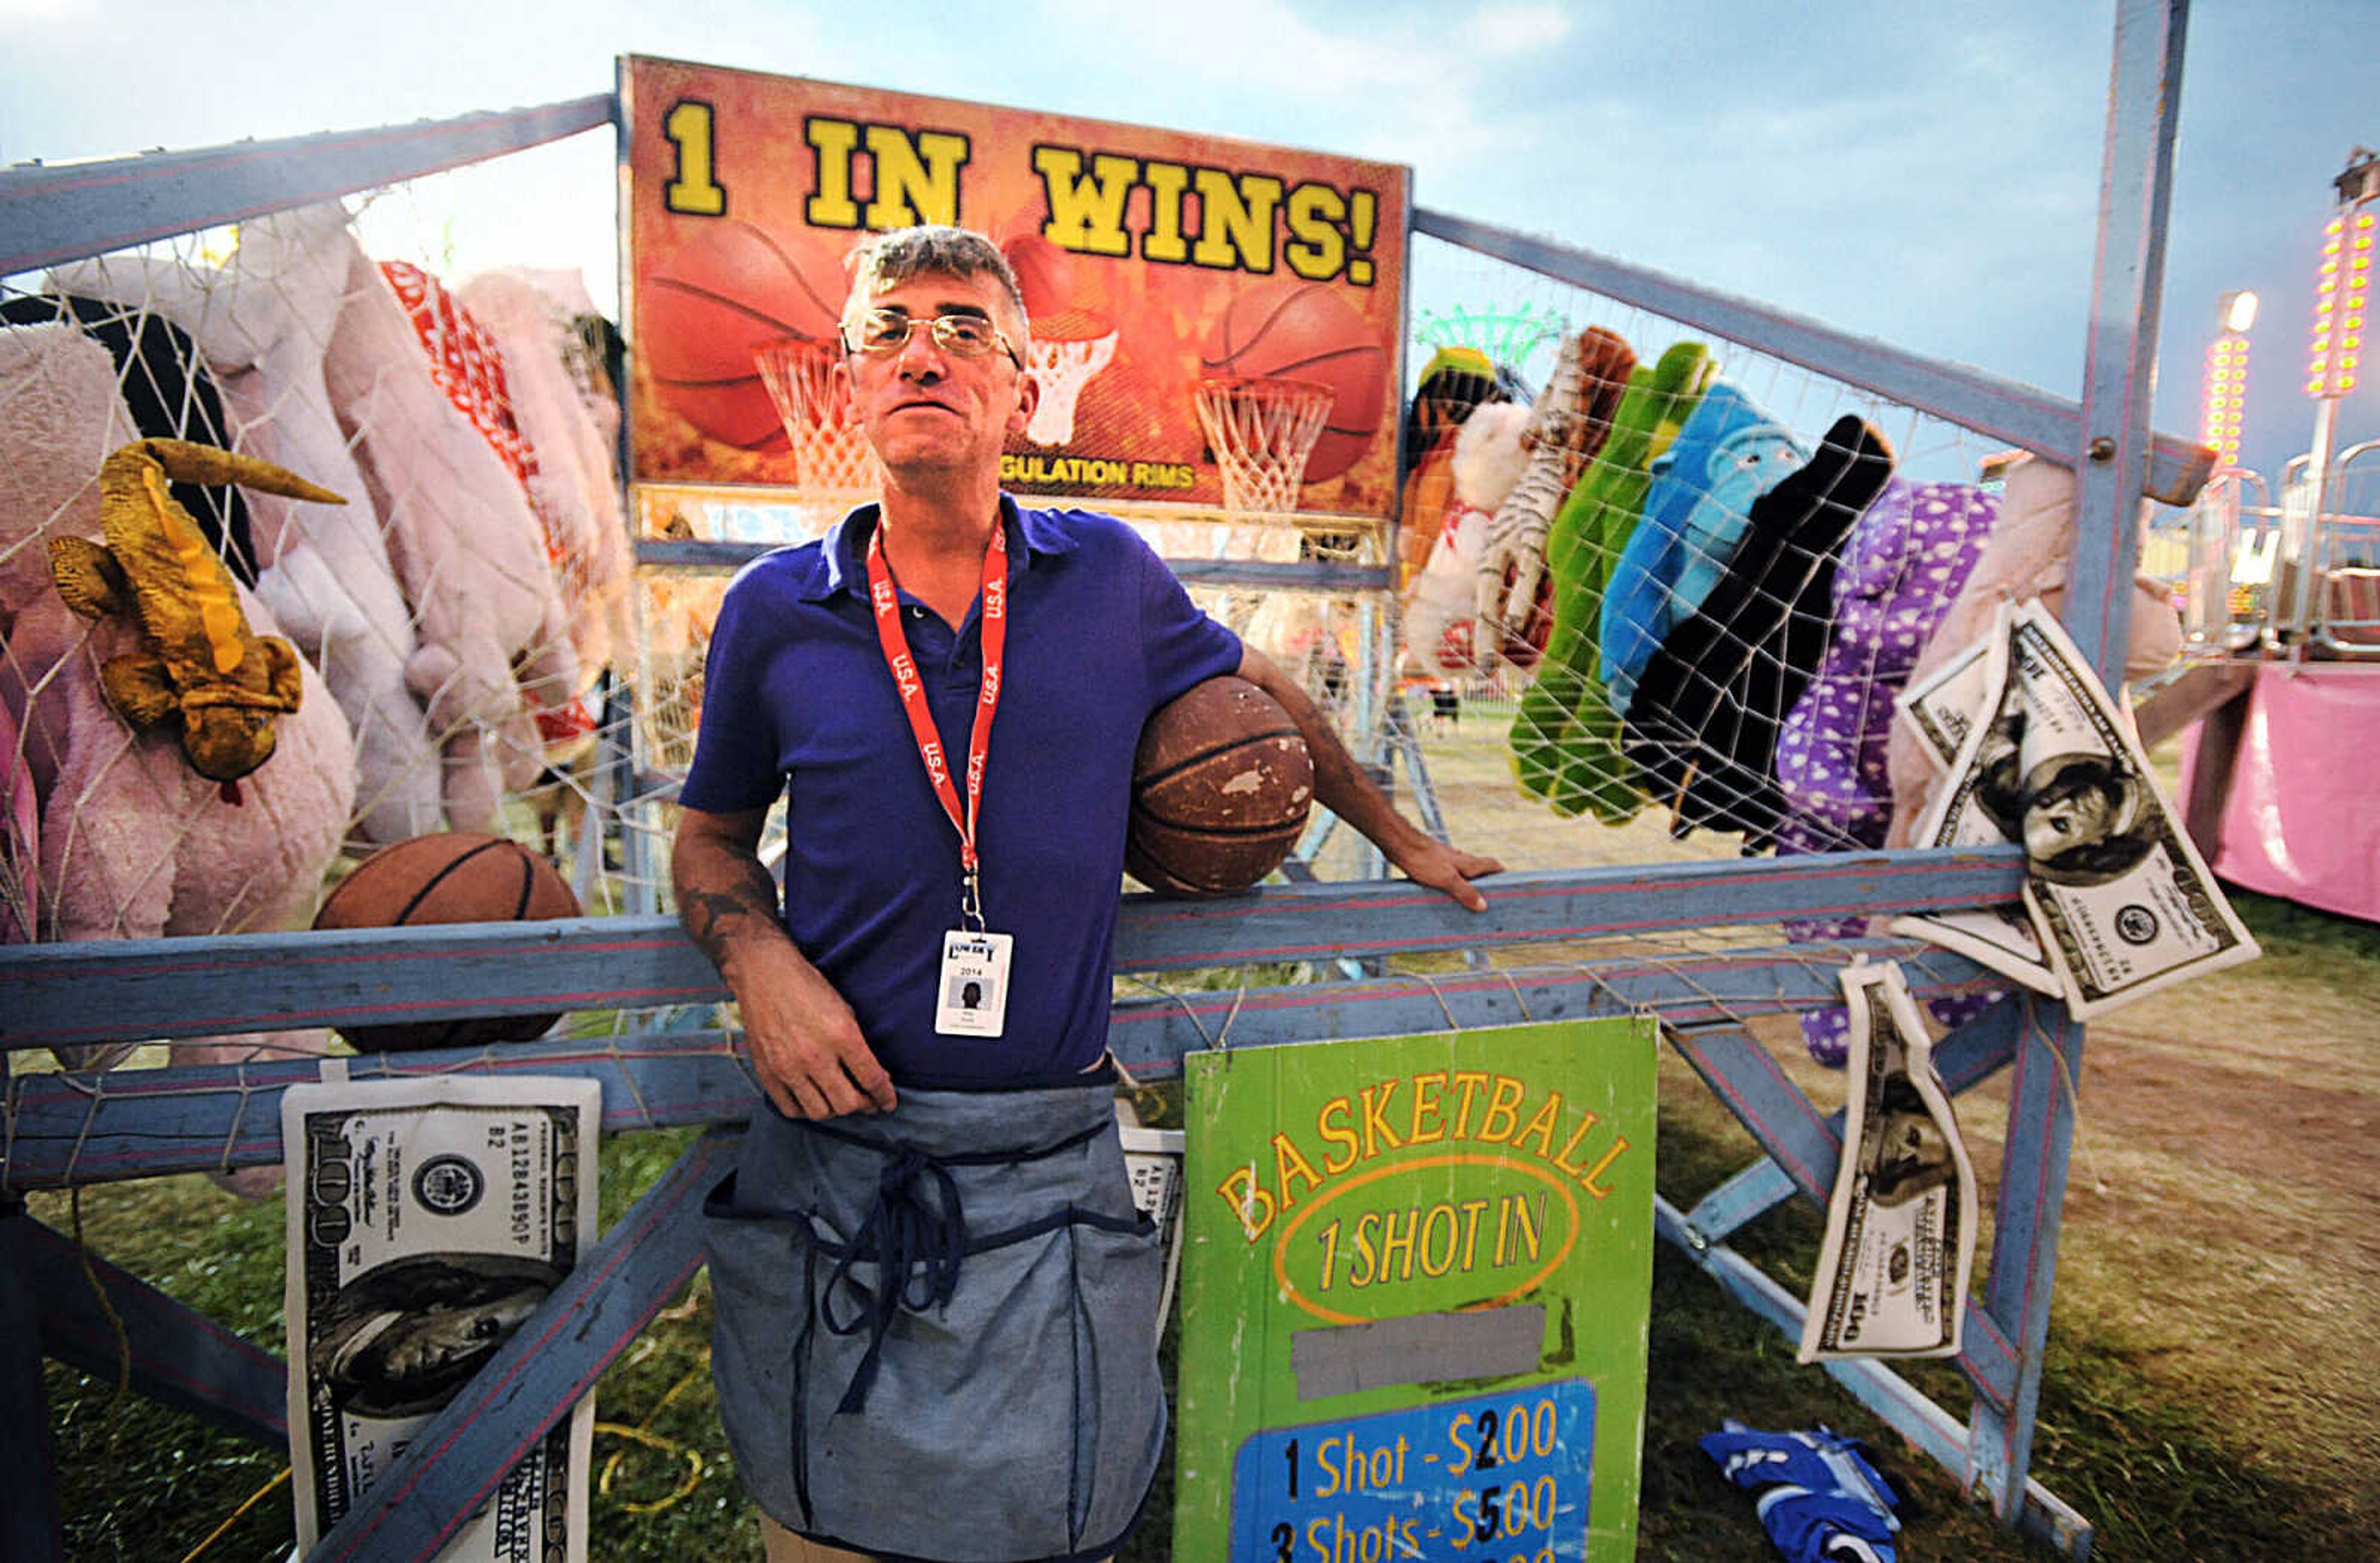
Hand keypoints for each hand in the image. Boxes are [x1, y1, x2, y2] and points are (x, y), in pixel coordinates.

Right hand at [731, 940, 898, 1119]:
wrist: (765, 975)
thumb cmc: (808, 988)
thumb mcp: (845, 1011)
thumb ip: (860, 1047)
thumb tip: (876, 1077)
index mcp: (841, 1036)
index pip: (872, 1080)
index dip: (885, 1097)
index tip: (888, 1103)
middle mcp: (815, 1056)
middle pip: (847, 1104)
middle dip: (863, 1106)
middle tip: (866, 1101)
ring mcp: (788, 1067)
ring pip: (820, 1112)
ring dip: (835, 1110)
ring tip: (839, 1098)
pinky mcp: (768, 1073)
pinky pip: (791, 1109)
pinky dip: (806, 1110)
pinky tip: (813, 1099)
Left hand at [1388, 836, 1504, 913]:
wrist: (1401, 844)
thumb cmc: (1424, 859)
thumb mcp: (1447, 879)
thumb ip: (1465, 892)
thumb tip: (1483, 905)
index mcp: (1468, 863)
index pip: (1492, 865)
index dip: (1502, 873)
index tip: (1510, 885)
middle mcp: (1460, 860)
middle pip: (1479, 870)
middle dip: (1485, 884)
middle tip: (1488, 900)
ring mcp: (1447, 861)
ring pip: (1463, 873)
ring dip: (1467, 885)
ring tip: (1467, 903)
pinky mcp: (1433, 863)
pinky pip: (1448, 875)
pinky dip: (1451, 885)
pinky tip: (1444, 895)